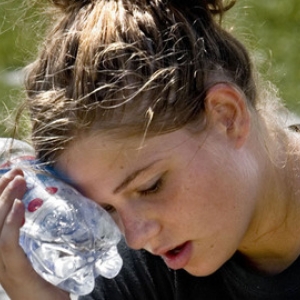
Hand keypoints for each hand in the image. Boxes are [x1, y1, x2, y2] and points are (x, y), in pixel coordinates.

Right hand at [0, 169, 69, 299]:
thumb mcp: (34, 255)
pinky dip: (10, 224)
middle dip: (1, 192)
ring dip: (6, 201)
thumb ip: (28, 236)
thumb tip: (30, 211)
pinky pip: (7, 244)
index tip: (12, 176)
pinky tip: (19, 207)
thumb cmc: (45, 285)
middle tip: (16, 172)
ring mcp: (2, 265)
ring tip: (19, 182)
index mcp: (1, 252)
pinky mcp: (15, 272)